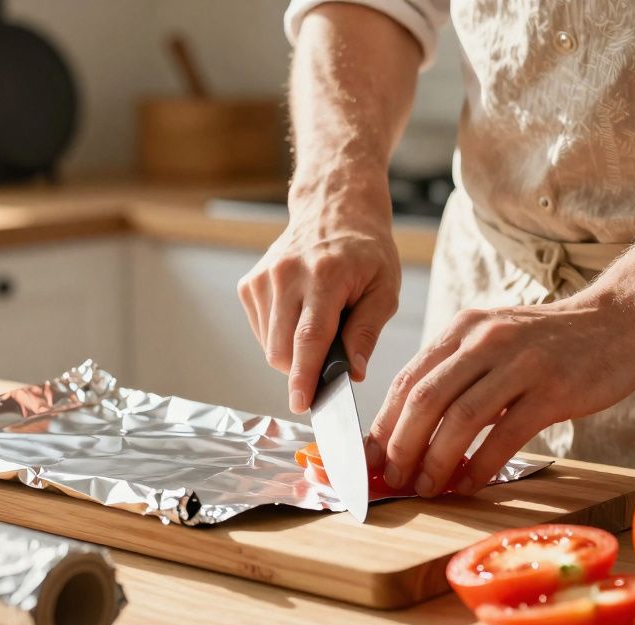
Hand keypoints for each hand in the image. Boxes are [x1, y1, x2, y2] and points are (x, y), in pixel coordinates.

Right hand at [238, 187, 400, 413]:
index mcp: (324, 275)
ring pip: (269, 345)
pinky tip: (299, 315)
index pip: (309, 337)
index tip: (301, 404)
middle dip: (303, 369)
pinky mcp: (249, 284)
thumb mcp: (384, 289)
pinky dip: (280, 336)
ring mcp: (263, 278)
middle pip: (282, 348)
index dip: (304, 376)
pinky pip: (260, 332)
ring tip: (318, 325)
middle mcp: (286, 274)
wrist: (333, 210)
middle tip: (330, 359)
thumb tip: (354, 372)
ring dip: (293, 352)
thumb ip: (368, 332)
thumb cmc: (365, 252)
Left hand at [367, 290, 634, 496]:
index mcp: (463, 329)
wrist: (620, 320)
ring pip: (459, 417)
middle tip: (393, 479)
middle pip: (424, 398)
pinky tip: (469, 483)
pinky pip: (505, 434)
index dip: (384, 423)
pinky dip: (480, 463)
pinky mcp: (552, 389)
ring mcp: (519, 363)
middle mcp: (485, 340)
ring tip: (425, 487)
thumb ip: (457, 372)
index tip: (371, 458)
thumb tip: (413, 425)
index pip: (407, 378)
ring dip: (435, 459)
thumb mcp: (494, 340)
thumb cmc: (551, 342)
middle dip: (401, 445)